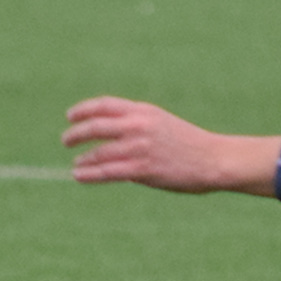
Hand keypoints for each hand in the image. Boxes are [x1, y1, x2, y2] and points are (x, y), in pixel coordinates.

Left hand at [63, 96, 278, 193]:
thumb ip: (137, 123)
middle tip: (66, 140)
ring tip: (76, 164)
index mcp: (144, 111)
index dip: (83, 110)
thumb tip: (111, 134)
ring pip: (99, 152)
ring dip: (84, 159)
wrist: (214, 159)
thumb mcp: (161, 122)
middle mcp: (139, 126)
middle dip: (76, 133)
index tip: (70, 116)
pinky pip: (108, 172)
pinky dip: (89, 174)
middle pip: (96, 126)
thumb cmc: (189, 143)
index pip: (105, 105)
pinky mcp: (143, 169)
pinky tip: (78, 175)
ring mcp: (140, 147)